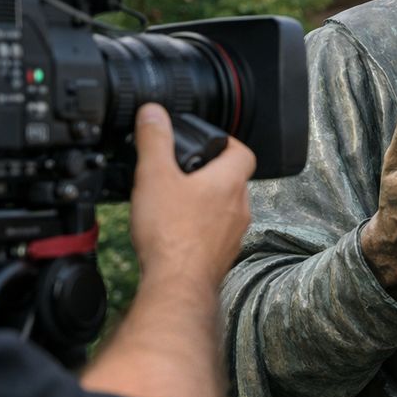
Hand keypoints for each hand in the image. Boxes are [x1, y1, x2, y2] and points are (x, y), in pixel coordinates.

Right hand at [129, 103, 254, 285]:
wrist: (177, 284)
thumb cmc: (170, 234)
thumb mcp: (154, 176)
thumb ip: (154, 140)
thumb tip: (153, 112)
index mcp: (228, 182)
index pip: (243, 152)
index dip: (228, 143)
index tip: (209, 141)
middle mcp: (239, 207)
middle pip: (233, 180)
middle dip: (210, 173)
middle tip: (184, 171)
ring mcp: (233, 234)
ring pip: (226, 208)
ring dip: (206, 202)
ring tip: (176, 201)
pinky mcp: (222, 256)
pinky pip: (216, 233)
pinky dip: (201, 228)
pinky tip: (177, 232)